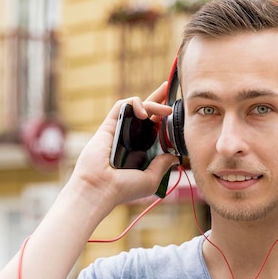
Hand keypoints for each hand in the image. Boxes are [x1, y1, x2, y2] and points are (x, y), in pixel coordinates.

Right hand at [71, 83, 178, 211]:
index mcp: (140, 150)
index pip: (154, 129)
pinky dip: (134, 103)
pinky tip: (144, 113)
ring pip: (136, 107)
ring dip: (152, 103)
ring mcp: (119, 130)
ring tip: (165, 110)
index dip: (164, 119)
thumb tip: (174, 156)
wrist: (101, 188)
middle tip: (169, 89)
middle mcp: (130, 138)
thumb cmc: (123, 189)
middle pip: (146, 112)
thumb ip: (163, 165)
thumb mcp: (151, 179)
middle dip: (158, 99)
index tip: (176, 114)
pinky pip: (121, 106)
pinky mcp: (109, 125)